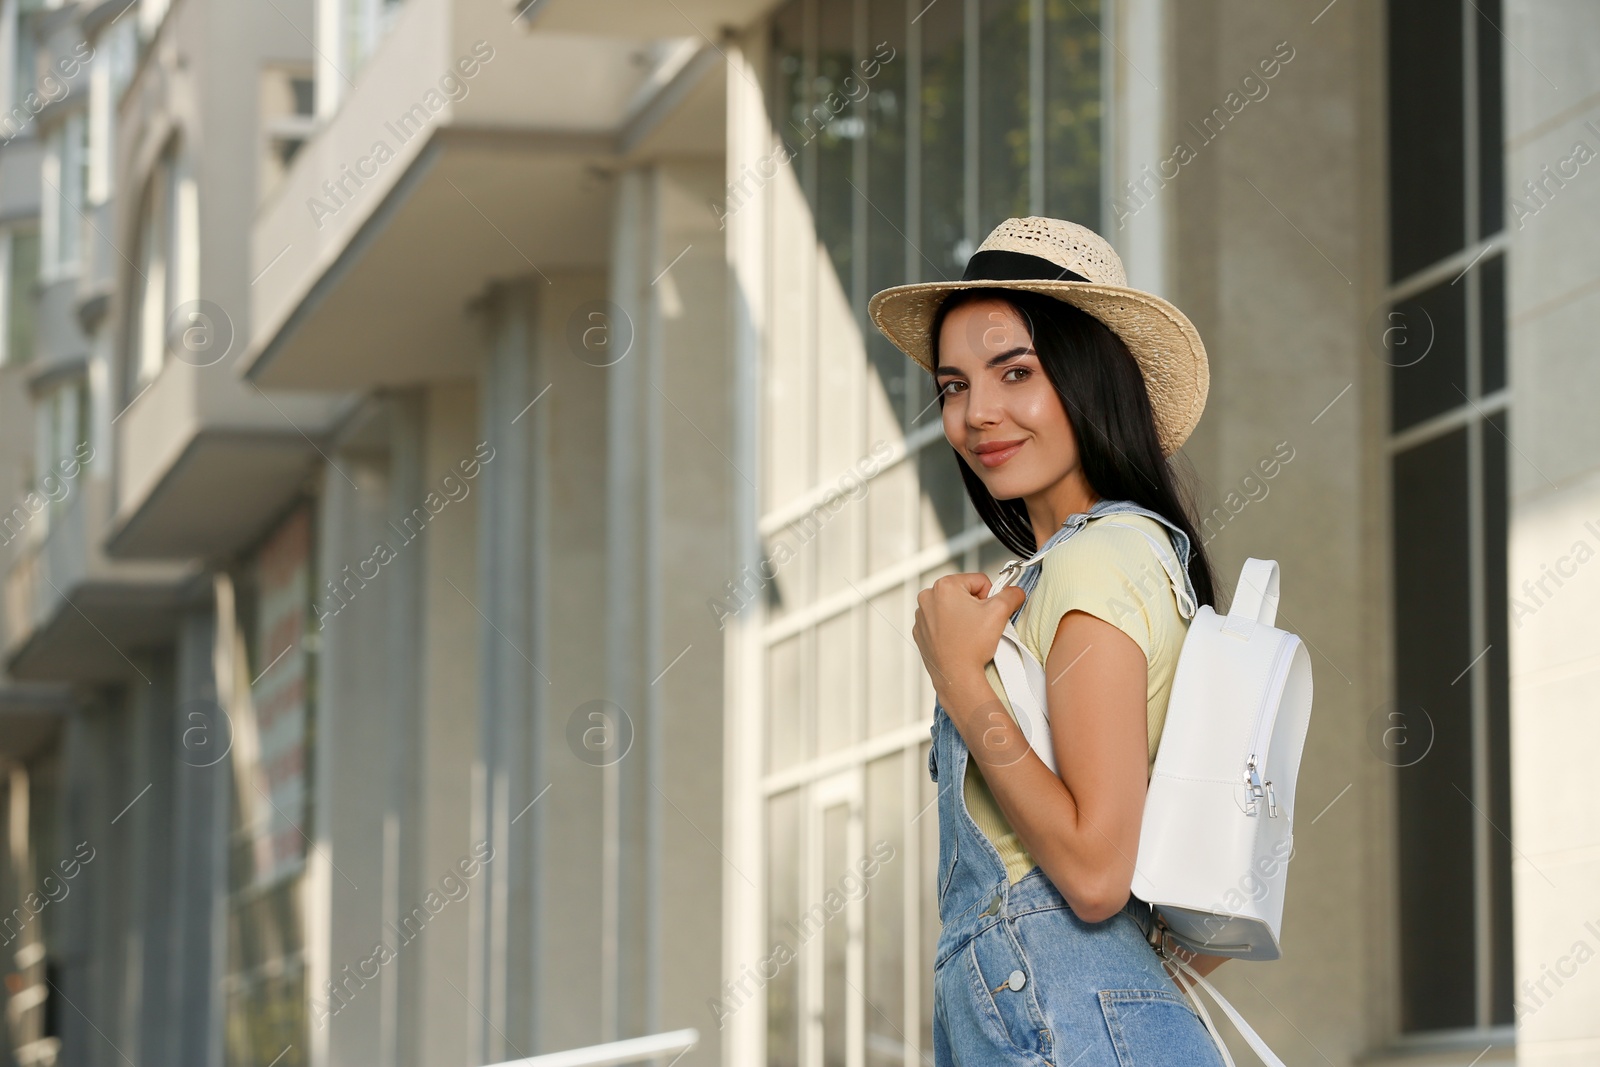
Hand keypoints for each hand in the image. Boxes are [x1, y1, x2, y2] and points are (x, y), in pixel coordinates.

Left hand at [913, 573, 1026, 706]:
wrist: (957, 675)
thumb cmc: (972, 645)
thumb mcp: (1000, 612)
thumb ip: (1011, 594)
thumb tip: (1015, 591)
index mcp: (944, 586)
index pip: (979, 580)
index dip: (990, 596)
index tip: (989, 612)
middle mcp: (928, 597)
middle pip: (964, 593)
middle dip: (975, 606)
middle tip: (980, 624)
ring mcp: (921, 616)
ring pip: (952, 607)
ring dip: (963, 616)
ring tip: (969, 633)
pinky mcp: (920, 632)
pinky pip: (941, 622)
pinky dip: (951, 628)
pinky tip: (958, 639)